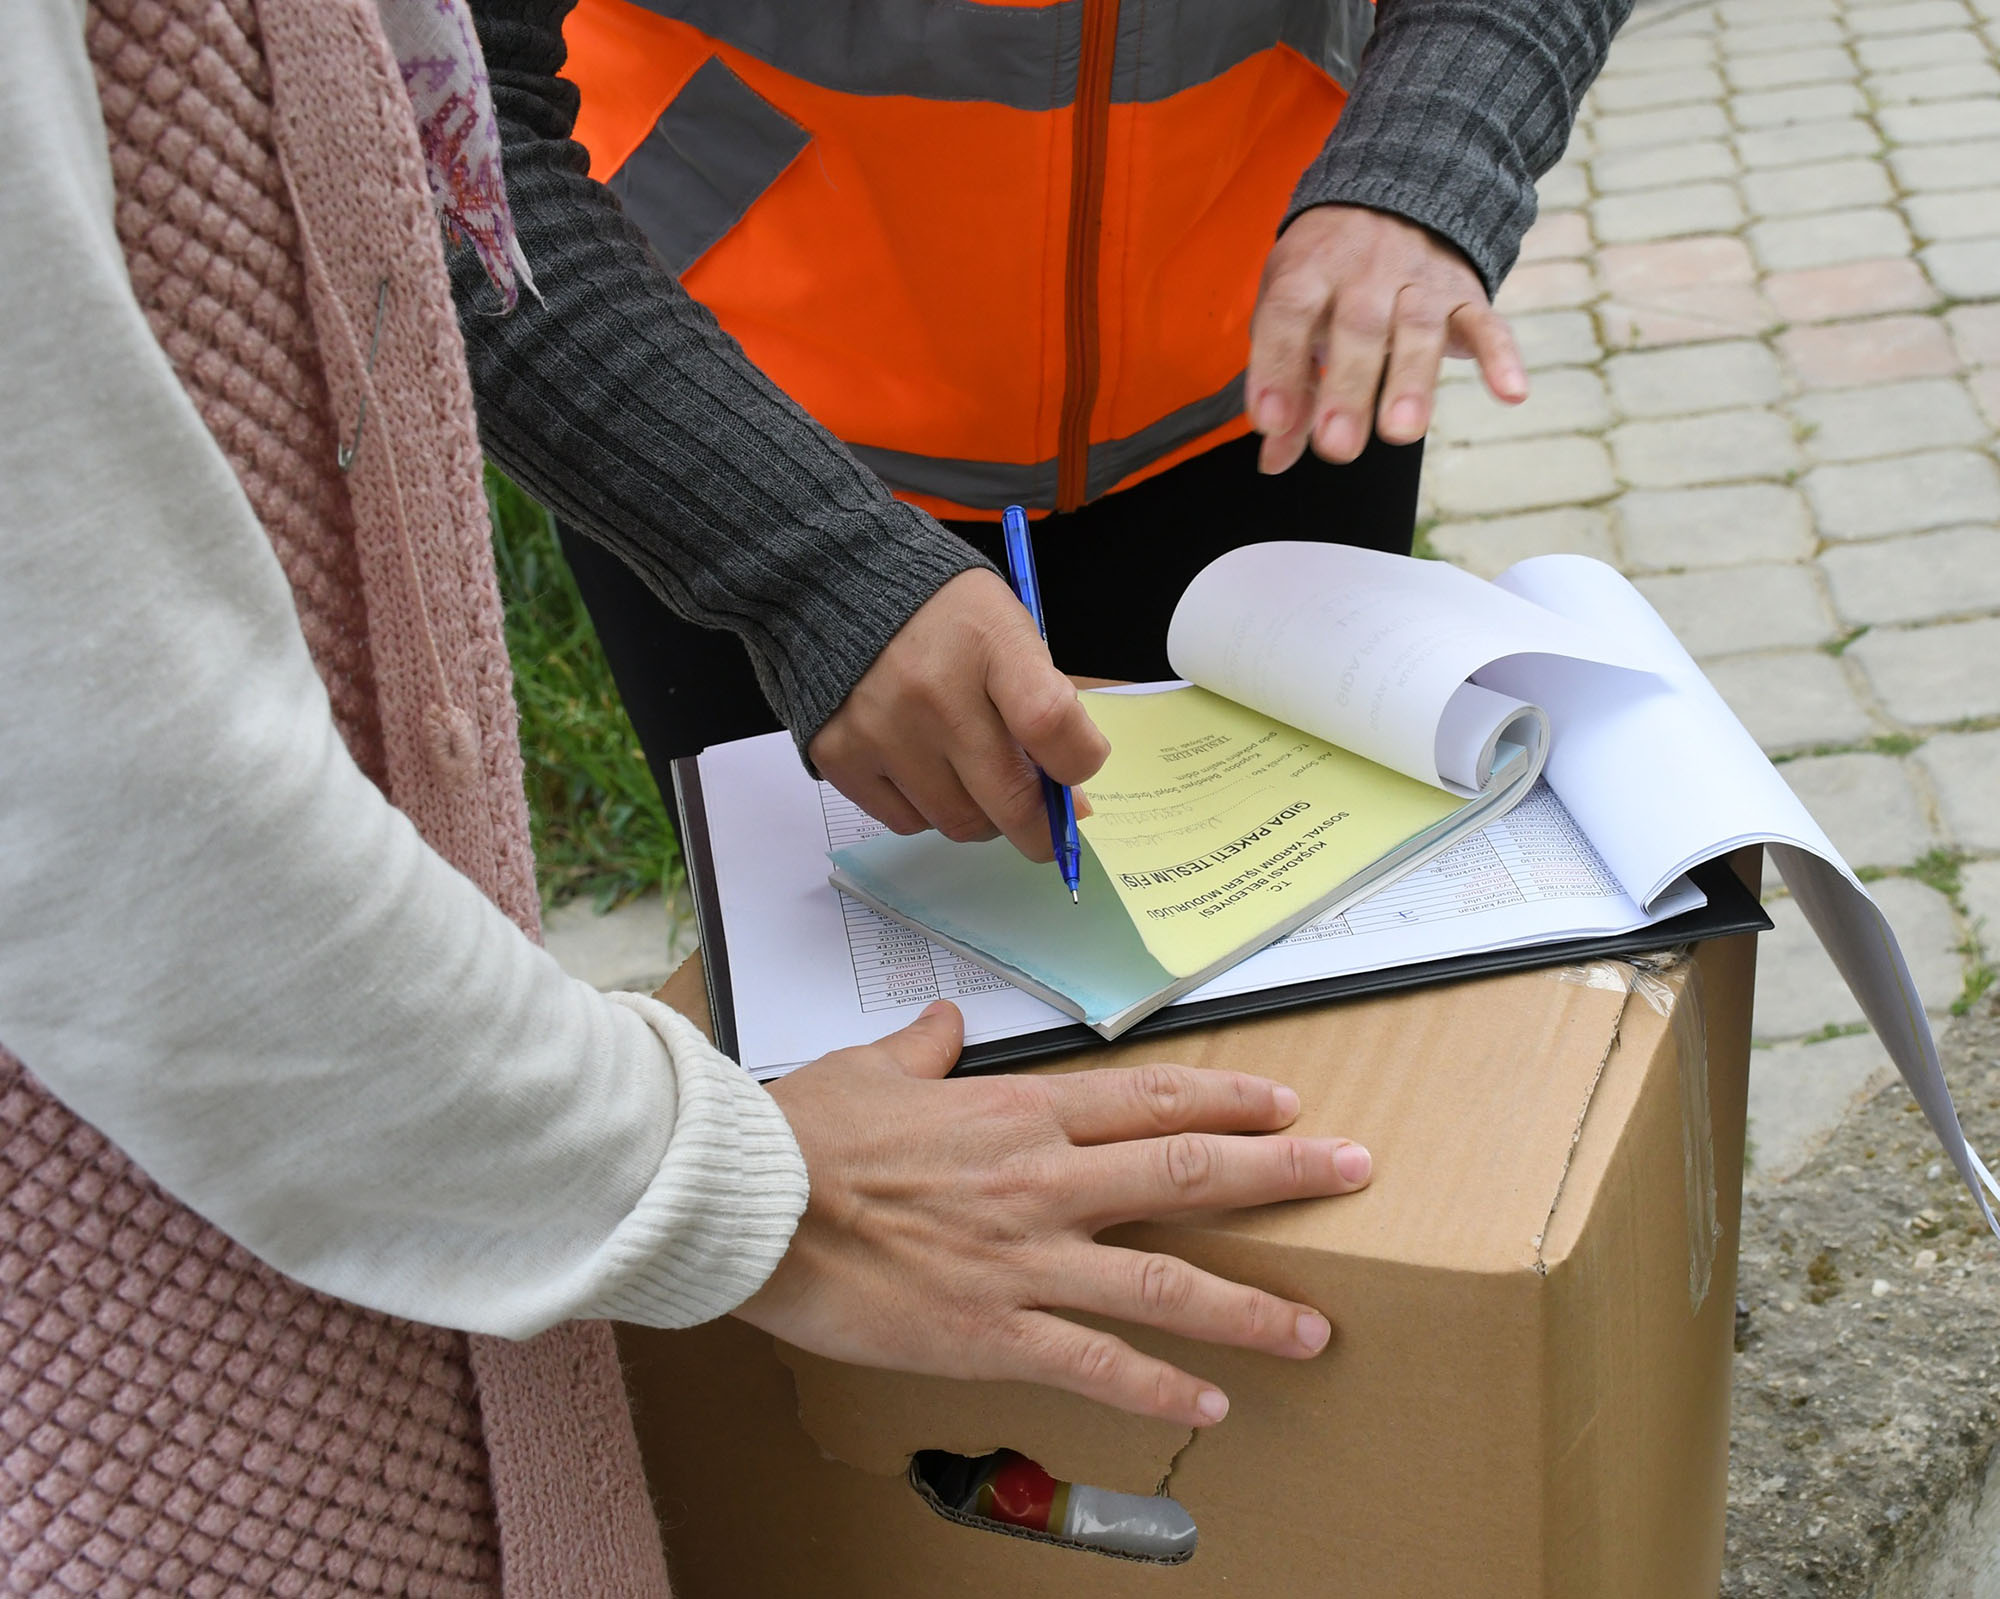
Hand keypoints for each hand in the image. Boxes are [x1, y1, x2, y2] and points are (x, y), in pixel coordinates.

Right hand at [738, 1002, 1372, 1428]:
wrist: (752, 1201)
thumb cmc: (805, 1134)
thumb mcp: (870, 1068)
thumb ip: (923, 1045)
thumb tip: (944, 1022)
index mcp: (1018, 1114)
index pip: (1150, 1099)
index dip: (1229, 1099)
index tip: (1287, 1104)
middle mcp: (1042, 1181)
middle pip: (1188, 1172)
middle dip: (1284, 1173)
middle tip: (1356, 1171)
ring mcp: (1025, 1259)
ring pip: (1164, 1281)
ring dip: (1249, 1305)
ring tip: (1316, 1327)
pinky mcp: (993, 1330)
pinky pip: (1095, 1363)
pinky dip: (1159, 1386)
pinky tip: (1210, 1404)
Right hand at [808, 568, 1108, 859]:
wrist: (839, 589)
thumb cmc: (945, 618)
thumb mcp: (1007, 632)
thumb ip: (1043, 705)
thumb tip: (1066, 798)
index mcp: (989, 642)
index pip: (1049, 722)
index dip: (1077, 763)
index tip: (1077, 773)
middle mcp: (932, 691)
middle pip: (1009, 800)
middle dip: (1042, 829)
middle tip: (1045, 827)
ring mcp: (880, 730)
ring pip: (958, 823)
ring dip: (981, 816)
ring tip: (973, 778)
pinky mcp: (838, 757)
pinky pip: (906, 821)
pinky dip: (927, 810)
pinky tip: (925, 771)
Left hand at [1246, 204, 1526, 472]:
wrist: (1396, 189)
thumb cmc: (1327, 273)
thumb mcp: (1290, 312)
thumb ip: (1287, 387)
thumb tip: (1272, 460)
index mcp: (1309, 270)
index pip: (1289, 313)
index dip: (1277, 366)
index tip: (1271, 420)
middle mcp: (1364, 271)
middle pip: (1358, 327)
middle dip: (1348, 389)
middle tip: (1337, 448)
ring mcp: (1419, 280)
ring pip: (1419, 326)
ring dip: (1411, 381)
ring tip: (1401, 433)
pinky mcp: (1465, 292)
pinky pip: (1486, 322)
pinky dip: (1501, 356)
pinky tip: (1511, 393)